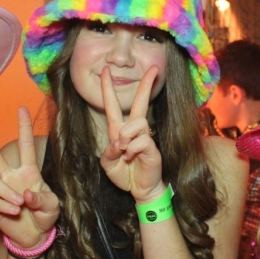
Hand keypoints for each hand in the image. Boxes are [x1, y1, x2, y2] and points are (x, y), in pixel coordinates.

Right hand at [0, 107, 59, 248]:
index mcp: (28, 171)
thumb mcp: (52, 206)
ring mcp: (0, 190)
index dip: (24, 128)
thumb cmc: (45, 216)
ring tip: (19, 205)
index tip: (22, 108)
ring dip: (5, 192)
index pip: (26, 146)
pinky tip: (14, 213)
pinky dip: (4, 206)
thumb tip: (24, 194)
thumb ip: (41, 199)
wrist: (35, 236)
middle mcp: (10, 176)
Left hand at [99, 65, 164, 203]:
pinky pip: (142, 139)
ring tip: (124, 150)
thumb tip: (119, 141)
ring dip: (126, 135)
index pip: (112, 105)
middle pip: (140, 102)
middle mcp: (133, 130)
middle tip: (155, 69)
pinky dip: (133, 149)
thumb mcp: (107, 163)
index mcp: (119, 130)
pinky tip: (132, 157)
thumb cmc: (124, 174)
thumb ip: (109, 151)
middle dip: (146, 85)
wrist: (139, 189)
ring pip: (137, 121)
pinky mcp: (152, 147)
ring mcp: (145, 137)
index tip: (105, 70)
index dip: (107, 88)